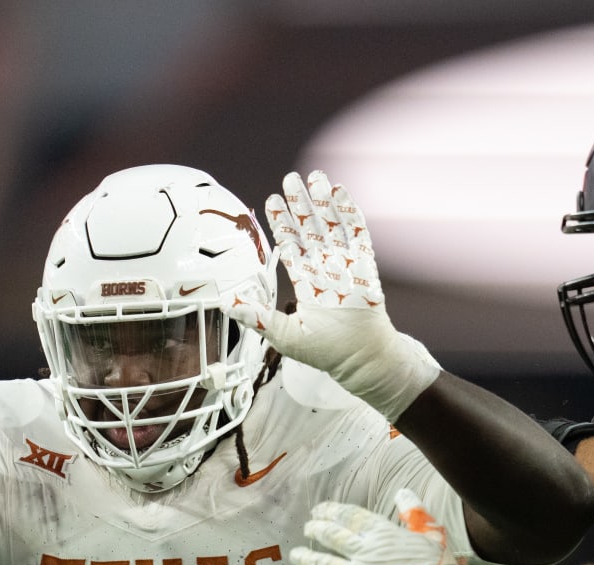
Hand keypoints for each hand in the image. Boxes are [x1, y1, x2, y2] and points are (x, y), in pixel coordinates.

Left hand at [227, 169, 439, 421]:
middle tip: (290, 179)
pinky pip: (357, 233)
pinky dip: (349, 212)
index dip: (283, 224)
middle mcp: (325, 269)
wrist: (361, 358)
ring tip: (314, 177)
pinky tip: (339, 192)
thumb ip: (258, 318)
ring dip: (323, 202)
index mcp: (307, 281)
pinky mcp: (365, 265)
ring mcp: (346, 265)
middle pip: (311, 228)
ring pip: (332, 225)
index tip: (272, 201)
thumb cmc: (325, 352)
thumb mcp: (285, 336)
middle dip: (301, 204)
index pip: (292, 246)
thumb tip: (228, 305)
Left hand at [291, 487, 458, 564]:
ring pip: (325, 564)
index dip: (331, 511)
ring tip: (297, 556)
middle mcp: (365, 552)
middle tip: (307, 528)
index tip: (318, 510)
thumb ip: (414, 513)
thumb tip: (403, 493)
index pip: (350, 516)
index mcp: (382, 533)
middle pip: (332, 537)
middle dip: (316, 530)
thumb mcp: (431, 534)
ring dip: (308, 559)